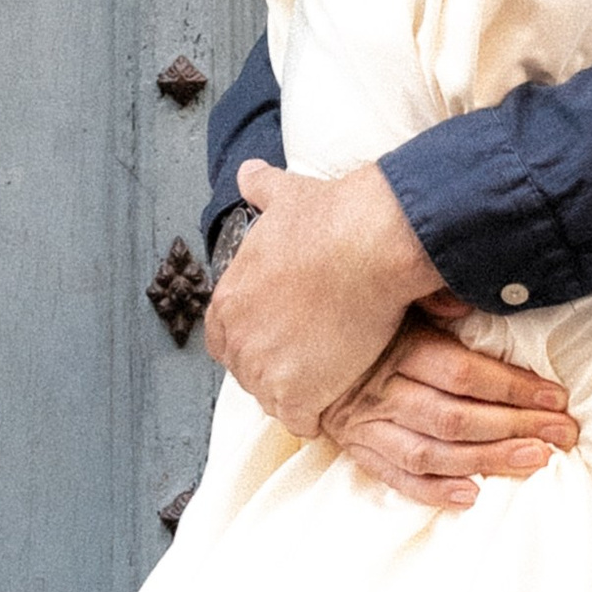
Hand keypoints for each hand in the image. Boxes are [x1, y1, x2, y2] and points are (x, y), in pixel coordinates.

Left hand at [206, 159, 455, 437]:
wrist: (368, 243)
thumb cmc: (330, 217)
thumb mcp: (287, 197)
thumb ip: (262, 189)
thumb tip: (248, 172)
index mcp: (228, 298)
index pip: (223, 336)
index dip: (255, 337)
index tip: (282, 335)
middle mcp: (237, 337)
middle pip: (248, 370)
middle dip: (276, 367)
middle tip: (312, 359)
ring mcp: (264, 370)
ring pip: (273, 397)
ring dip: (297, 392)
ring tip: (328, 380)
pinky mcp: (298, 394)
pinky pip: (300, 420)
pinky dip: (317, 413)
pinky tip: (338, 397)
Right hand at [321, 321, 580, 512]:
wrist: (295, 341)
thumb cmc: (364, 315)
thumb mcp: (395, 296)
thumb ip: (430, 296)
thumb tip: (466, 300)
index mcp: (396, 347)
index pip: (462, 373)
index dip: (512, 386)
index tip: (556, 396)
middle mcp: (381, 390)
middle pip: (455, 417)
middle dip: (515, 427)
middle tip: (563, 433)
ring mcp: (366, 425)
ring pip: (432, 452)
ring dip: (487, 460)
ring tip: (537, 461)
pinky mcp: (356, 448)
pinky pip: (396, 476)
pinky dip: (433, 492)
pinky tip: (473, 496)